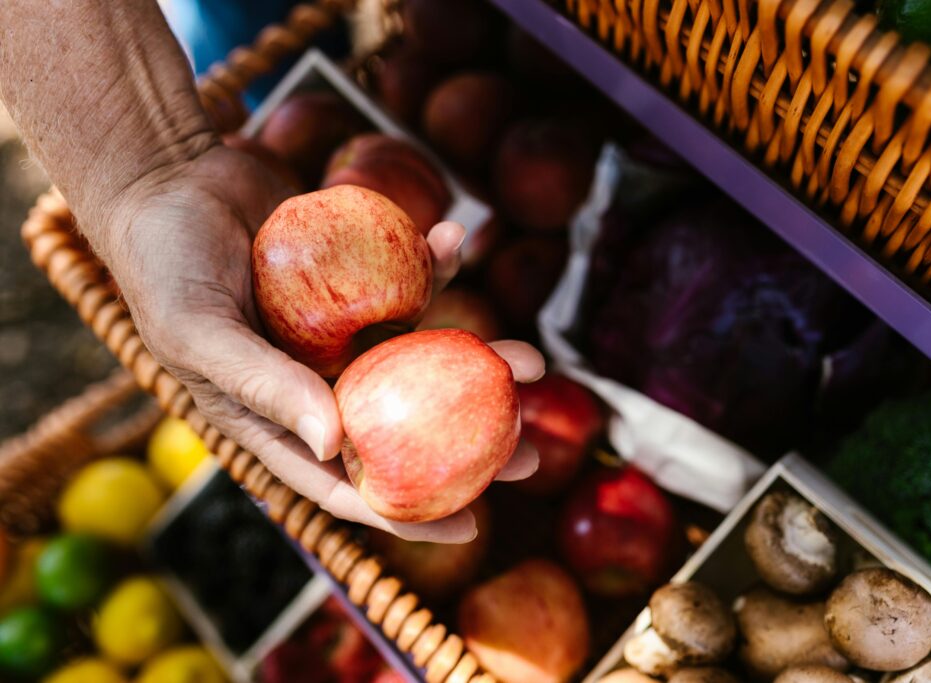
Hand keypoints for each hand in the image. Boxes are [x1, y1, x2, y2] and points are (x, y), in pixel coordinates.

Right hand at [104, 144, 542, 542]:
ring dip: (481, 363)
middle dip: (470, 446)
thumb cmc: (164, 265)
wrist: (168, 178)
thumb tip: (339, 448)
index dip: (406, 512)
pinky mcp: (359, 280)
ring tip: (536, 362)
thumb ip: (264, 386)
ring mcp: (343, 333)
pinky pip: (412, 281)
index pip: (345, 483)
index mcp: (276, 419)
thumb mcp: (199, 331)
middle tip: (533, 453)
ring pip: (425, 361)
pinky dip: (439, 264)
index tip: (472, 524)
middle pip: (404, 429)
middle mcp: (318, 384)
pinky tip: (459, 239)